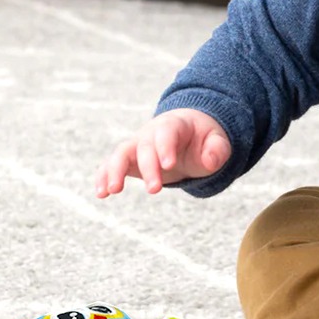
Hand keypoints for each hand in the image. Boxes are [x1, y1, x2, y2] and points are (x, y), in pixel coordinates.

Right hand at [94, 108, 230, 197]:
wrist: (188, 133)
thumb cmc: (203, 139)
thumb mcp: (217, 141)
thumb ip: (217, 150)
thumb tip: (210, 161)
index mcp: (174, 124)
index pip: (167, 132)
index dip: (166, 147)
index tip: (169, 165)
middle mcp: (151, 132)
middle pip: (145, 146)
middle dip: (148, 168)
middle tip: (155, 190)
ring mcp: (137, 144)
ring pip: (121, 153)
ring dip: (114, 171)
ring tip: (112, 191)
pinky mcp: (128, 159)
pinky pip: (111, 165)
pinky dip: (103, 176)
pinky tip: (101, 194)